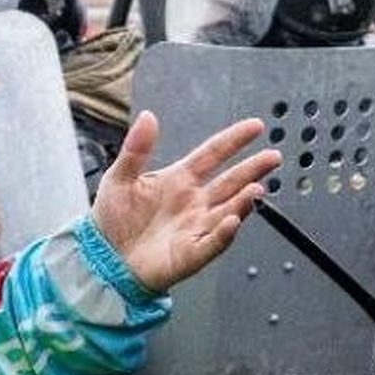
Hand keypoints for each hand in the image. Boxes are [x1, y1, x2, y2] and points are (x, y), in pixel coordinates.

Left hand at [93, 111, 280, 291]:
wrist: (102, 258)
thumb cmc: (113, 219)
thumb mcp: (120, 178)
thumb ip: (136, 149)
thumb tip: (147, 116)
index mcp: (180, 180)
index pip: (213, 154)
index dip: (234, 140)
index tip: (256, 127)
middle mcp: (195, 202)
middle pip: (231, 182)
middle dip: (253, 169)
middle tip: (273, 157)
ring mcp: (196, 228)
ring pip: (228, 211)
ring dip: (243, 201)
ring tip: (255, 189)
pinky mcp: (191, 254)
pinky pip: (212, 243)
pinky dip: (223, 233)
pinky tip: (232, 220)